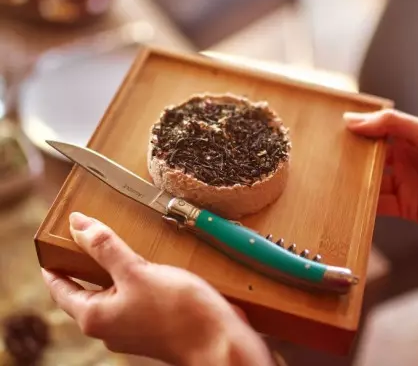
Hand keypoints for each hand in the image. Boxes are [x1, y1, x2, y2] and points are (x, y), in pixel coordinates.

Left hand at [41, 212, 273, 365]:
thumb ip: (105, 247)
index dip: (54, 266)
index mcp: (96, 316)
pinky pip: (132, 294)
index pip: (61, 289)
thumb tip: (77, 224)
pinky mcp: (151, 321)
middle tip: (82, 237)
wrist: (219, 340)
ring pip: (111, 291)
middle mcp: (109, 325)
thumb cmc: (178, 310)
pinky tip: (144, 261)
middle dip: (82, 264)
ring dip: (109, 268)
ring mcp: (131, 326)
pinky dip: (131, 276)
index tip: (52, 246)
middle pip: (85, 290)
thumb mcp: (136, 271)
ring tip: (112, 244)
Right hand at [344, 109, 417, 231]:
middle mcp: (403, 160)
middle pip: (369, 159)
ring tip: (333, 181)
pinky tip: (351, 202)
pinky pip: (379, 206)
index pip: (374, 132)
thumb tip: (353, 119)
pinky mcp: (406, 207)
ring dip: (353, 184)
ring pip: (370, 183)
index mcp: (408, 138)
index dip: (355, 133)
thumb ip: (391, 124)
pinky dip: (364, 207)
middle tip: (327, 159)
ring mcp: (403, 184)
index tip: (333, 133)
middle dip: (350, 159)